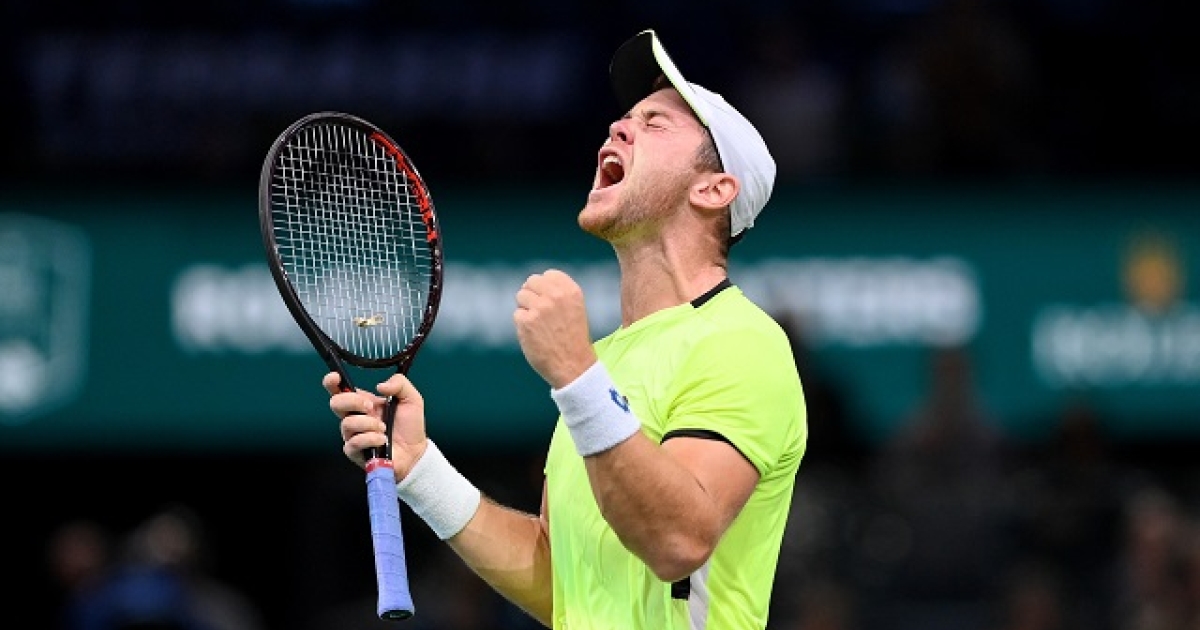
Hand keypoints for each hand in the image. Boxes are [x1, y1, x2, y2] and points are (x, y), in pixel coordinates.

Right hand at [324, 372, 428, 479]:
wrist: (415, 451)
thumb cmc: (410, 426)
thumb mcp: (411, 398)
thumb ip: (399, 383)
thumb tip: (379, 386)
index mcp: (363, 402)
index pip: (339, 389)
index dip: (331, 382)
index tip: (336, 377)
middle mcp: (355, 417)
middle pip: (336, 403)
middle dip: (353, 401)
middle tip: (371, 407)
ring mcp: (353, 434)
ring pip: (347, 423)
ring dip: (368, 423)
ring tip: (383, 428)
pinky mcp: (355, 451)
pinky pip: (354, 442)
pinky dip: (370, 439)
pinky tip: (382, 440)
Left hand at [513, 269, 597, 388]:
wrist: (573, 366)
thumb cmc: (573, 339)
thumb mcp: (575, 309)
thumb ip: (558, 293)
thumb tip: (531, 284)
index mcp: (571, 291)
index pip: (549, 274)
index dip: (545, 287)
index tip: (548, 300)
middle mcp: (555, 296)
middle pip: (531, 282)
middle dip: (532, 295)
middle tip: (540, 313)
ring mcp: (540, 308)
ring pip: (521, 296)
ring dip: (526, 309)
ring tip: (539, 325)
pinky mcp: (526, 321)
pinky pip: (517, 315)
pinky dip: (522, 325)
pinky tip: (535, 336)